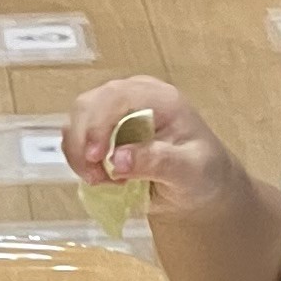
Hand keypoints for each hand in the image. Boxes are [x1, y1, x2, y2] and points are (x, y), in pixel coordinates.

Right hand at [70, 77, 245, 214]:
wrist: (202, 184)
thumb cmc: (203, 173)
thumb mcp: (189, 171)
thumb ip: (157, 162)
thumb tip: (117, 160)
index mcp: (159, 98)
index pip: (116, 97)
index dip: (97, 124)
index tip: (95, 158)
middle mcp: (134, 96)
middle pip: (88, 105)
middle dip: (82, 141)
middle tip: (95, 177)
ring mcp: (116, 111)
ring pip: (77, 120)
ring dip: (78, 153)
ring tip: (101, 180)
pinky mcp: (105, 128)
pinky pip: (78, 138)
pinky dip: (80, 159)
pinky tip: (102, 177)